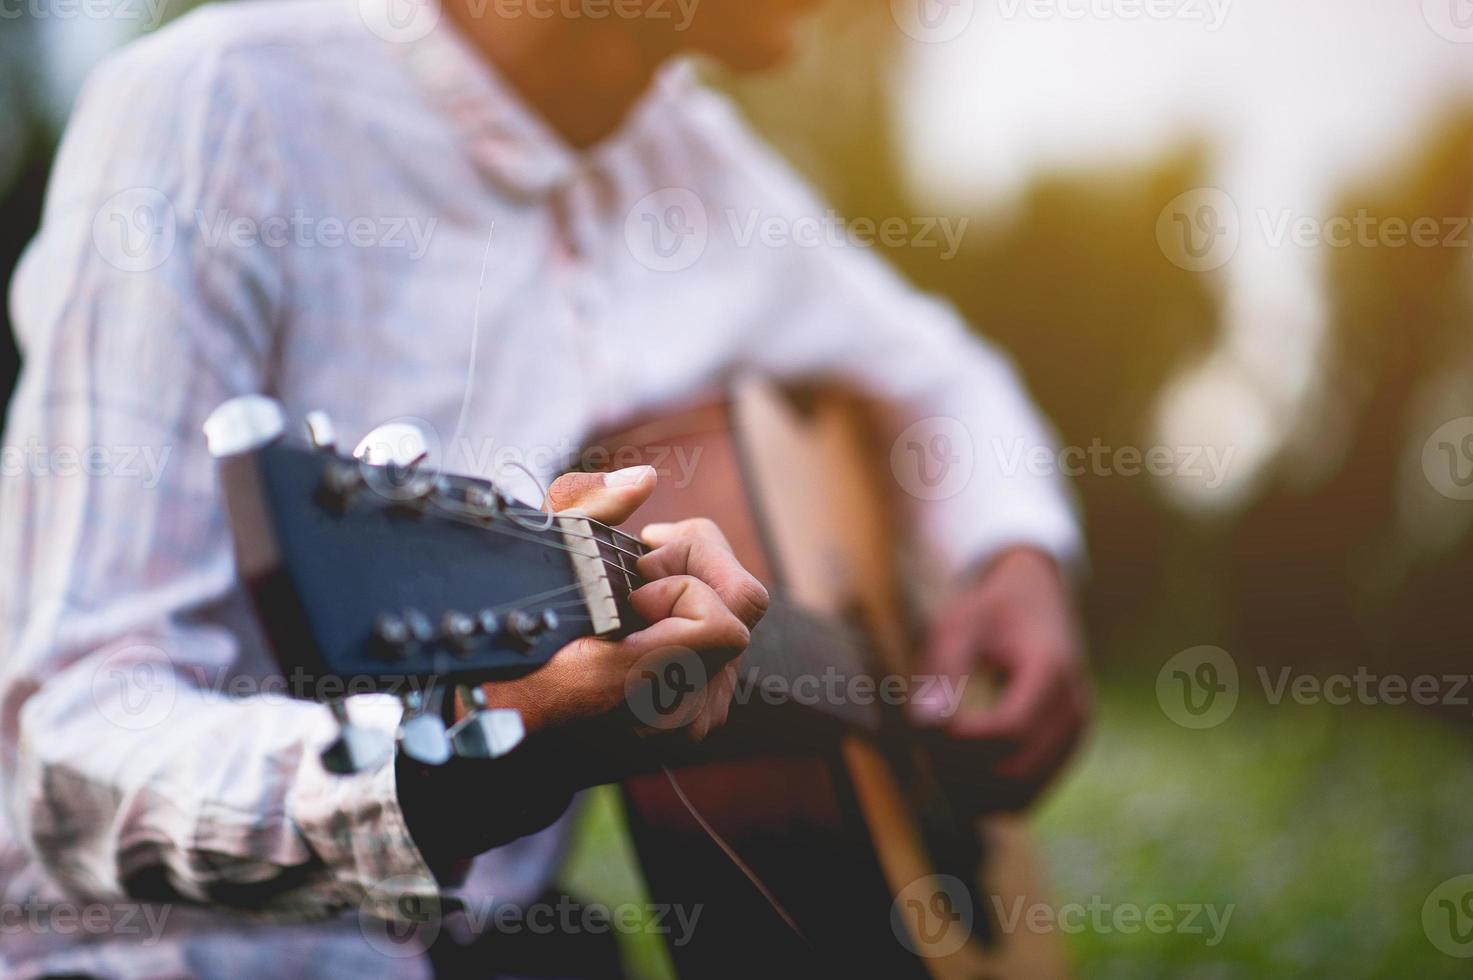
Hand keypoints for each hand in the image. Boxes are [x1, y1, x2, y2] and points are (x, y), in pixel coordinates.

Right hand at [404, 466, 767, 866]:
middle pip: (744, 607)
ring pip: (738, 622)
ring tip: (638, 593)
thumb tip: (642, 481)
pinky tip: (648, 618)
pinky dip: (694, 616)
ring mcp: (692, 720)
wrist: (504, 725)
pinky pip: (726, 648)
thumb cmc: (512, 638)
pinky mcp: (700, 717)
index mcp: (636, 685)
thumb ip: (588, 509)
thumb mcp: (536, 557)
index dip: (685, 579)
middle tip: (643, 566)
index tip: (636, 575)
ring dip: (693, 590)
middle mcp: (675, 712)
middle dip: (696, 565)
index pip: (722, 626)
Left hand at [910, 547, 1089, 810]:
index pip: (1010, 730)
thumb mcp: (960, 626)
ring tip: (936, 761)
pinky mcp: (1066, 751)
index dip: (961, 742)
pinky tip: (959, 770)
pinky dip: (991, 794)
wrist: (1038, 599)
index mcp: (1052, 671)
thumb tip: (925, 724)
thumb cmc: (992, 611)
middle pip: (1016, 772)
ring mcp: (1076, 735)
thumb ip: (943, 673)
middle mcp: (1075, 709)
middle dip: (962, 771)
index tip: (923, 729)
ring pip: (1023, 794)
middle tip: (922, 749)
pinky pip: (1030, 794)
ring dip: (974, 791)